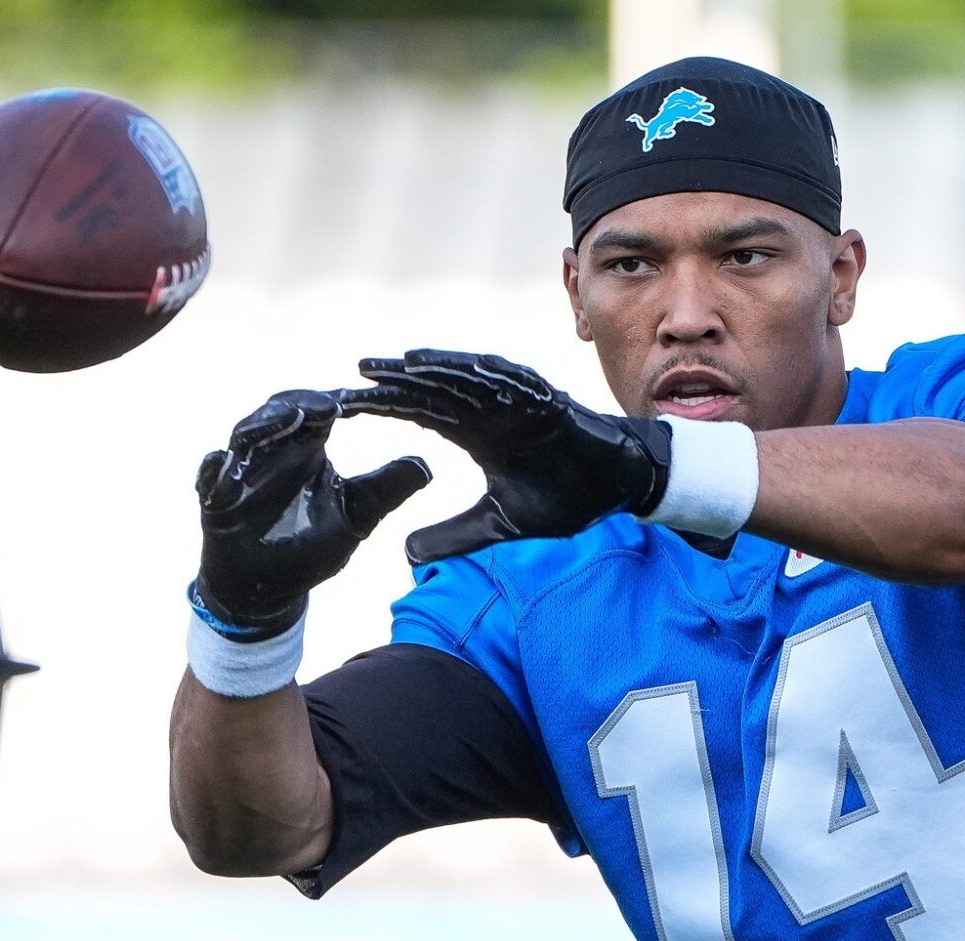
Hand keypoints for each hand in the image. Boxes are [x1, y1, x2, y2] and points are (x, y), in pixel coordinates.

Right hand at [195, 390, 430, 633]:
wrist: (269, 590)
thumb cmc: (311, 548)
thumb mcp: (357, 517)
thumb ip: (387, 489)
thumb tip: (428, 466)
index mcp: (307, 448)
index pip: (319, 410)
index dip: (335, 401)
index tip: (358, 399)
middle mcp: (273, 451)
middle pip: (280, 410)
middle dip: (298, 404)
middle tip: (322, 406)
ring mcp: (241, 471)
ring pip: (245, 435)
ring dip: (263, 426)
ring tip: (285, 421)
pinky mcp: (215, 497)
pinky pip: (210, 476)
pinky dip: (214, 469)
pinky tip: (221, 464)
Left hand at [351, 350, 669, 563]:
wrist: (616, 488)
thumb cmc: (563, 499)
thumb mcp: (497, 524)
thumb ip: (454, 534)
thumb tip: (406, 554)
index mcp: (476, 433)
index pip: (422, 413)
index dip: (387, 408)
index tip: (348, 407)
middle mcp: (489, 410)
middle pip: (435, 388)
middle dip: (397, 380)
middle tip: (356, 371)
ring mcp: (516, 401)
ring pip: (466, 378)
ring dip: (432, 368)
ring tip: (396, 363)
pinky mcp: (543, 399)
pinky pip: (507, 380)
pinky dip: (479, 371)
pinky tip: (452, 365)